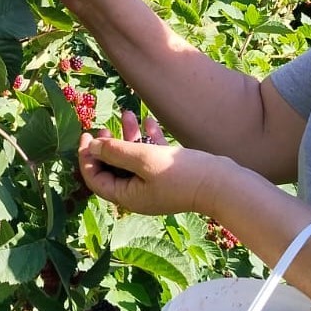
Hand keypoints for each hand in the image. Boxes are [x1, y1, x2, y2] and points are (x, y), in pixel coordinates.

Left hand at [77, 115, 222, 216]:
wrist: (224, 184)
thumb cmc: (182, 174)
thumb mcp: (144, 159)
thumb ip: (116, 152)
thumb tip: (91, 146)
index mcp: (127, 196)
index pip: (96, 178)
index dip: (87, 156)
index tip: (86, 134)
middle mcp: (139, 194)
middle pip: (113, 168)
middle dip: (107, 146)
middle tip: (102, 128)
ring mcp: (156, 185)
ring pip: (134, 159)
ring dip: (129, 137)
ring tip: (127, 113)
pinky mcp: (171, 176)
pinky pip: (154, 157)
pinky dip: (149, 140)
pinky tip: (149, 120)